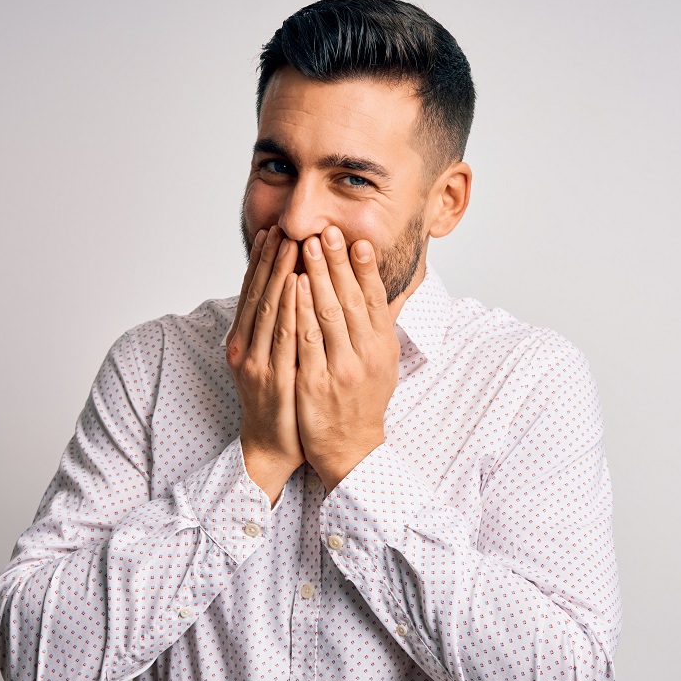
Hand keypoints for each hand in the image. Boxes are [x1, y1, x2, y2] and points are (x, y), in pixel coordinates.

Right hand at [226, 226, 302, 503]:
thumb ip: (280, 329)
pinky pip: (282, 335)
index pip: (252, 292)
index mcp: (243, 341)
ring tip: (292, 243)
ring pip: (268, 308)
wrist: (273, 446)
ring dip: (279, 273)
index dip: (261, 262)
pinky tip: (297, 284)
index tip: (273, 232)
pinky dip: (288, 307)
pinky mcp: (271, 378)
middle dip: (271, 259)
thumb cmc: (282, 402)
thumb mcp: (276, 360)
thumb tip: (293, 295)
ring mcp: (256, 362)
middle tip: (283, 226)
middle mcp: (244, 347)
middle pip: (258, 293)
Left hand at [295, 225, 412, 489]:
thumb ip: (381, 327)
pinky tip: (291, 286)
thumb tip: (389, 291)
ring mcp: (341, 369)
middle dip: (337, 262)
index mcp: (383, 347)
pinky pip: (306, 340)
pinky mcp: (315, 382)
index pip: (375, 299)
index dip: (366, 268)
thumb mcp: (383, 363)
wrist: (350, 448)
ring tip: (305, 247)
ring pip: (328, 314)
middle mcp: (366, 356)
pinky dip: (298, 309)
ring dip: (315, 276)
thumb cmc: (363, 401)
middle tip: (327, 231)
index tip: (357, 240)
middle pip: (351, 299)